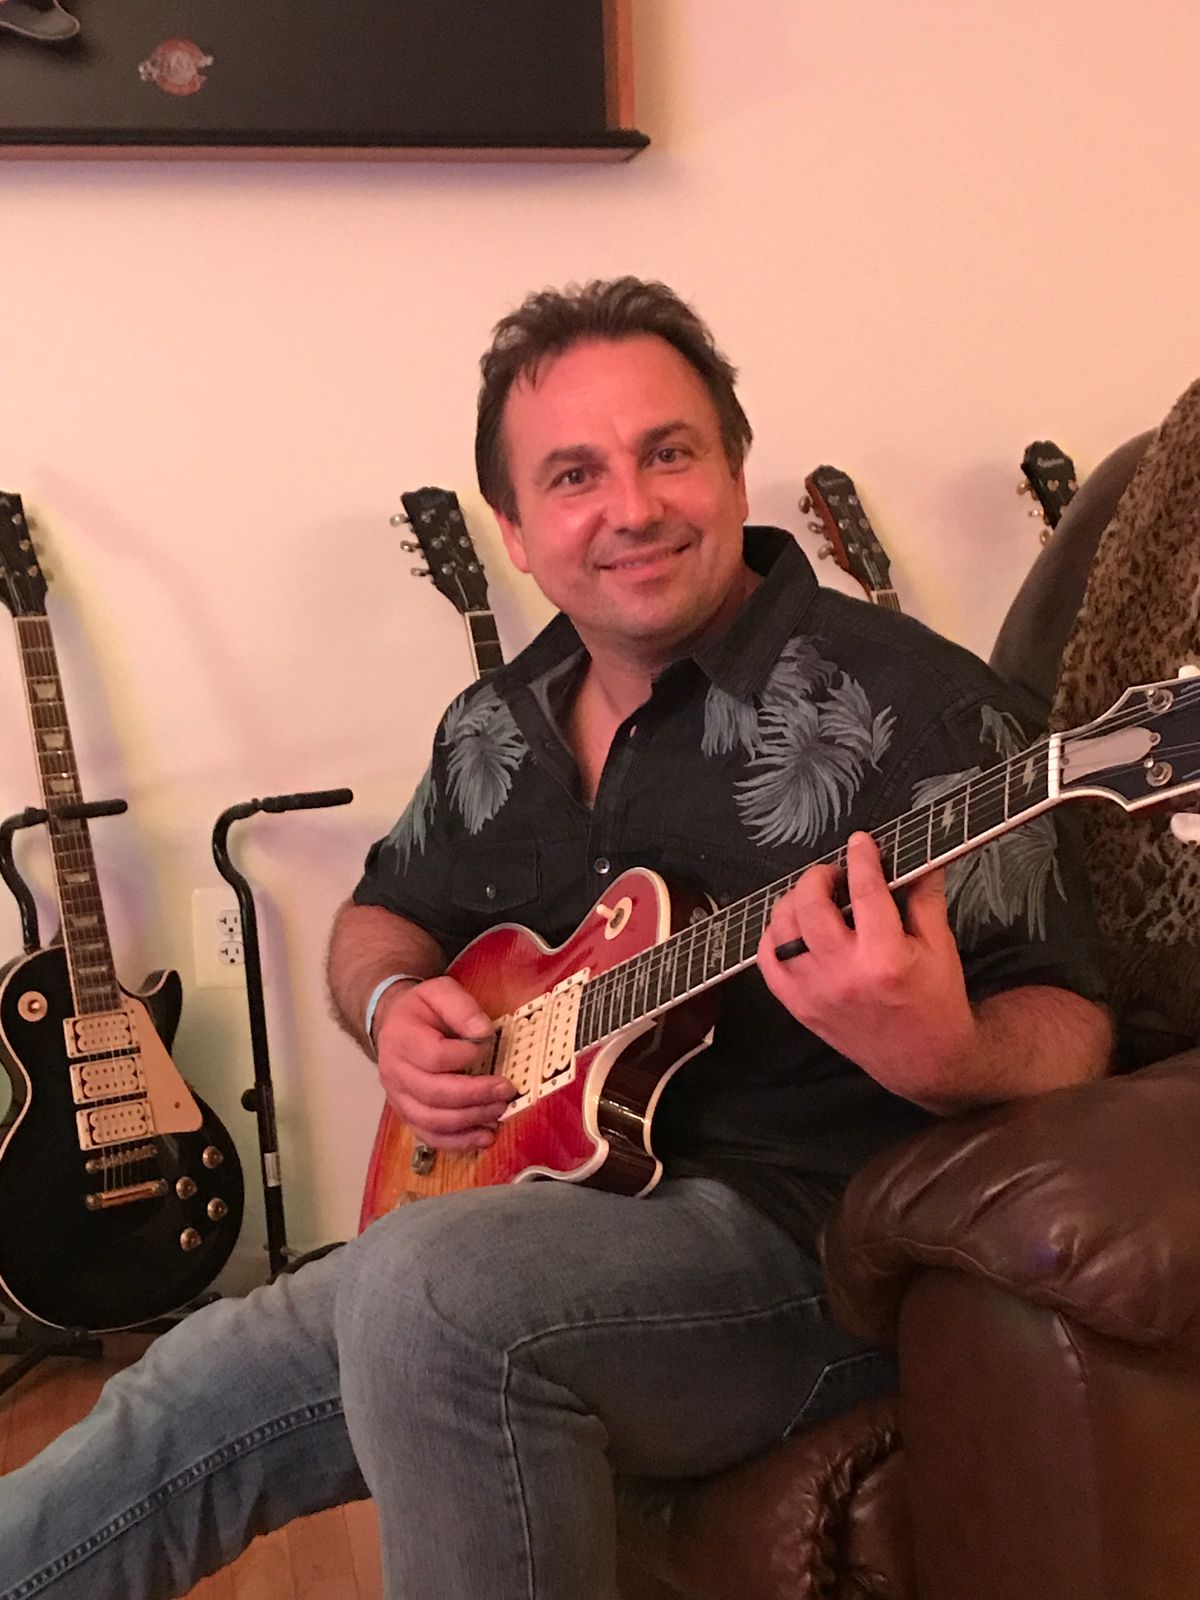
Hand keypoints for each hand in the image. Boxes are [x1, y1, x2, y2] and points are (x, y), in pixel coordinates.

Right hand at [373, 977, 514, 1150]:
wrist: (396, 1025)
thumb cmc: (422, 1010)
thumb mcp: (440, 992)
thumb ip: (461, 1007)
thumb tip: (484, 1033)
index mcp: (400, 1038)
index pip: (434, 1056)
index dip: (465, 1056)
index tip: (488, 1046)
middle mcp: (393, 1072)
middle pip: (434, 1094)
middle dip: (475, 1095)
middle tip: (505, 1090)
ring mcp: (398, 1098)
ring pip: (432, 1120)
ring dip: (470, 1120)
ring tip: (499, 1111)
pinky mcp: (407, 1115)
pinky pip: (429, 1136)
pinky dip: (458, 1142)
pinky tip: (484, 1137)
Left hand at [757, 831, 976, 1107]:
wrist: (925, 1062)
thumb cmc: (936, 1002)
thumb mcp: (940, 947)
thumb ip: (925, 898)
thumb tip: (919, 857)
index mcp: (884, 958)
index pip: (864, 891)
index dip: (861, 858)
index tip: (860, 842)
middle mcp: (843, 975)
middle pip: (811, 906)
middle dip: (819, 877)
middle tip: (834, 874)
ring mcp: (815, 993)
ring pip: (781, 932)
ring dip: (792, 903)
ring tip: (813, 897)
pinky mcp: (800, 1008)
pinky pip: (768, 964)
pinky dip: (773, 938)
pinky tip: (792, 928)